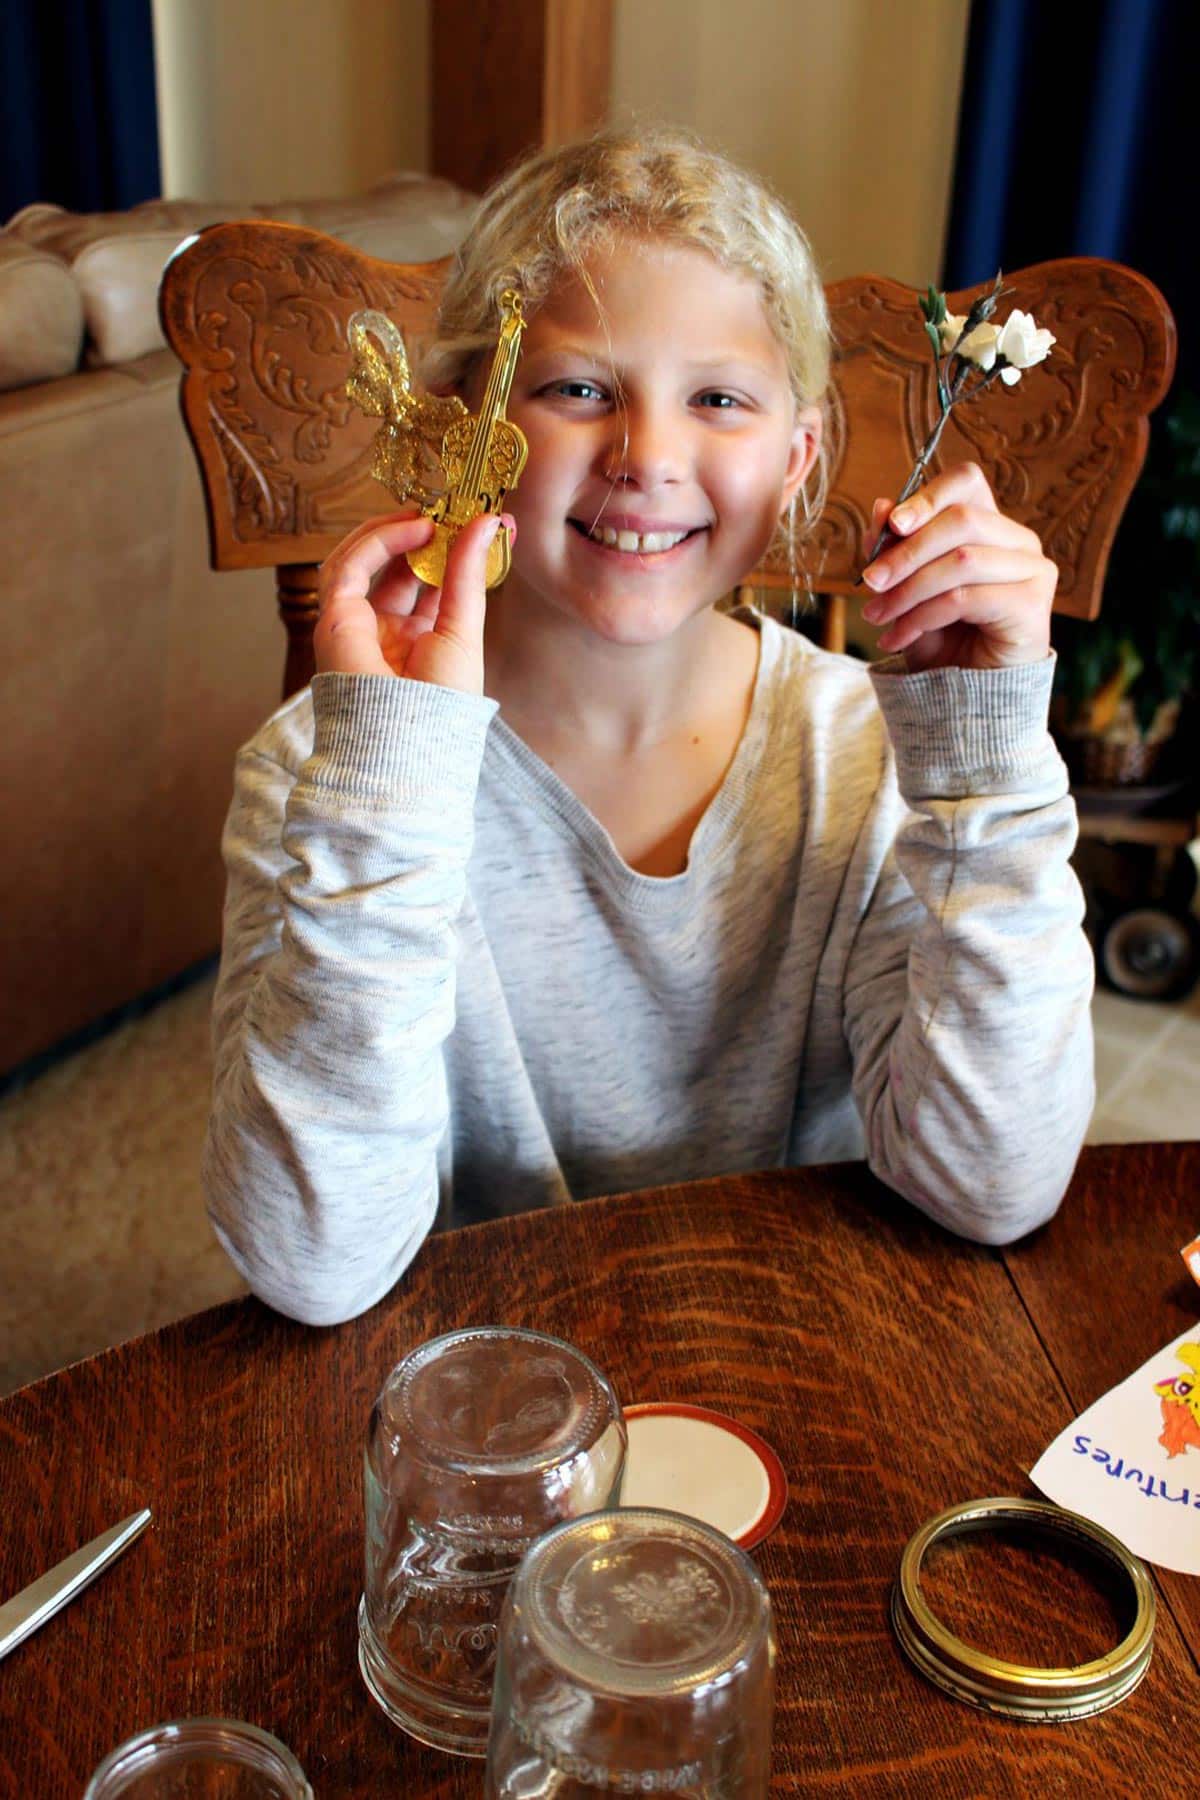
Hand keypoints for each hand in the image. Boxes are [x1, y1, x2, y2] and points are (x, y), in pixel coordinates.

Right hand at [314, 509, 511, 693]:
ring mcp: (357, 624)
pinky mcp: (334, 618)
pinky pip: (348, 565)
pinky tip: (414, 528)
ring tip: (431, 514)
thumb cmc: (440, 702)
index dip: (447, 550)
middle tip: (451, 508)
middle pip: (396, 568)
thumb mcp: (464, 628)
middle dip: (421, 535)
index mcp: (417, 641)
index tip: (477, 521)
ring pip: (363, 560)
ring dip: (395, 531)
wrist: (408, 739)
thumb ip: (468, 573)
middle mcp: (384, 631)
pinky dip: (379, 541)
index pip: (428, 583)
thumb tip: (491, 521)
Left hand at [860, 463, 1055, 672]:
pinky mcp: (1032, 605)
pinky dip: (922, 617)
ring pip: (961, 560)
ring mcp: (1033, 571)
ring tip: (877, 616)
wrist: (966, 697)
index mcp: (991, 525)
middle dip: (906, 552)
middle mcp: (1019, 541)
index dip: (928, 496)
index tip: (891, 524)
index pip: (967, 483)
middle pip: (961, 520)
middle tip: (869, 582)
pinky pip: (966, 598)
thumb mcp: (906, 589)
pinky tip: (897, 637)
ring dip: (908, 590)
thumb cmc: (941, 638)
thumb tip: (881, 508)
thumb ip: (896, 549)